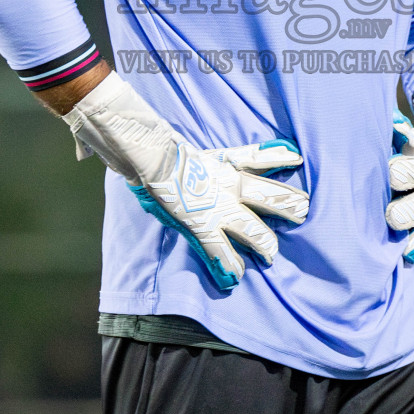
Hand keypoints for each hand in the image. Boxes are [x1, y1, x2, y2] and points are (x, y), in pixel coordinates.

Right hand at [62, 72, 308, 289]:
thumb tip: (109, 139)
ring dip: (265, 241)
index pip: (253, 155)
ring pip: (253, 225)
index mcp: (216, 159)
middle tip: (304, 209)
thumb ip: (152, 139)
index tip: (295, 154)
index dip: (275, 155)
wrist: (141, 142)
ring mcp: (214, 203)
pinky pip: (220, 248)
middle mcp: (223, 181)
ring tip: (274, 254)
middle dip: (286, 202)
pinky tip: (237, 276)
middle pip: (266, 191)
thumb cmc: (145, 138)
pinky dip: (228, 264)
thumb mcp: (157, 138)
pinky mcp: (200, 221)